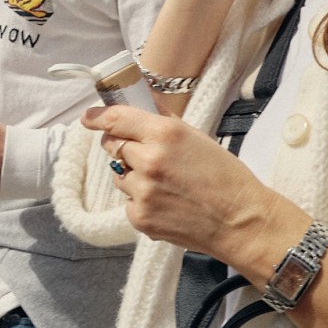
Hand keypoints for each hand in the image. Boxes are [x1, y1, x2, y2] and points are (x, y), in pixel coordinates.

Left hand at [82, 103, 279, 258]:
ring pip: (120, 175)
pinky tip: (166, 203)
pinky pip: (128, 201)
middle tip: (144, 154)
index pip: (115, 119)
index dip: (97, 117)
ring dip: (133, 175)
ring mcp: (142, 192)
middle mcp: (148, 160)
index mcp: (164, 134)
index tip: (88, 118)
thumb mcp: (197, 137)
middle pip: (113, 145)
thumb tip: (139, 106)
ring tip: (164, 183)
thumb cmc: (225, 177)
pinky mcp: (140, 218)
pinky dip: (140, 200)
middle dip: (123, 146)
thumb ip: (163, 121)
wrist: (239, 221)